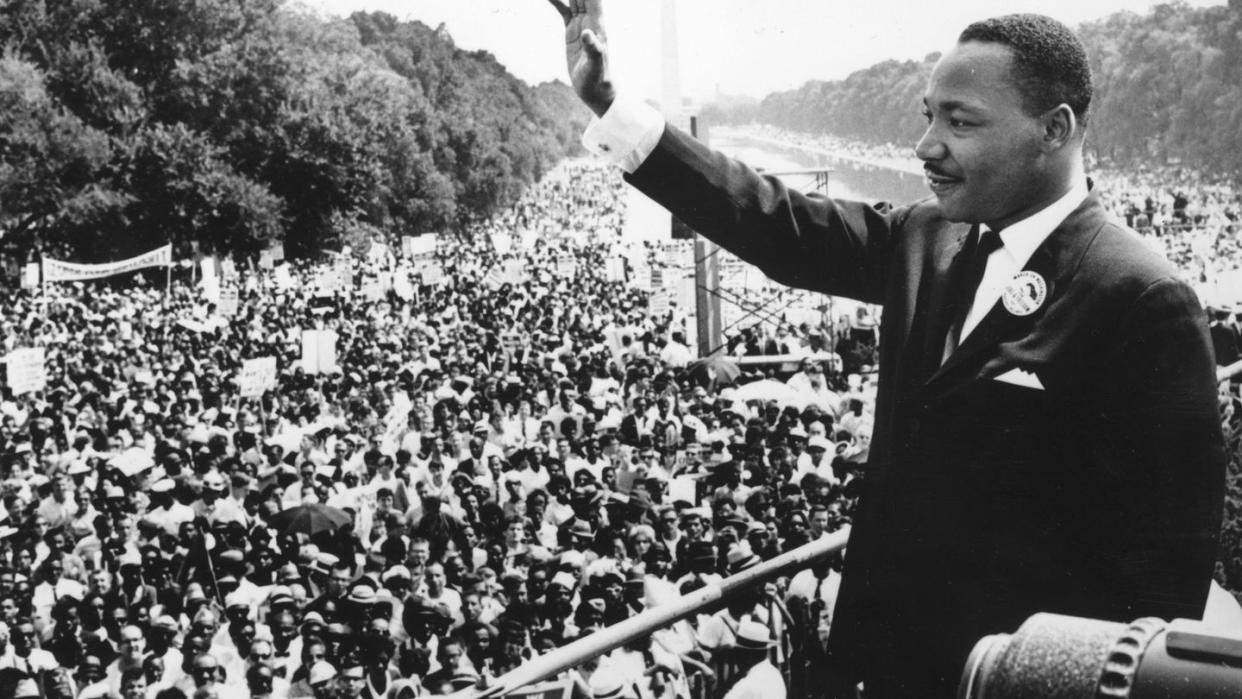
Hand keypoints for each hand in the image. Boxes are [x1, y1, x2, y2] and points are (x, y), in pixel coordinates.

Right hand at [545, 0, 615, 115]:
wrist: (595, 90)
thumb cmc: (598, 79)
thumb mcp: (595, 66)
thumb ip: (594, 50)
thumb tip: (588, 34)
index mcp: (598, 24)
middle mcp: (591, 20)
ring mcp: (581, 24)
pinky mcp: (572, 32)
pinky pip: (564, 10)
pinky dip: (556, 1)